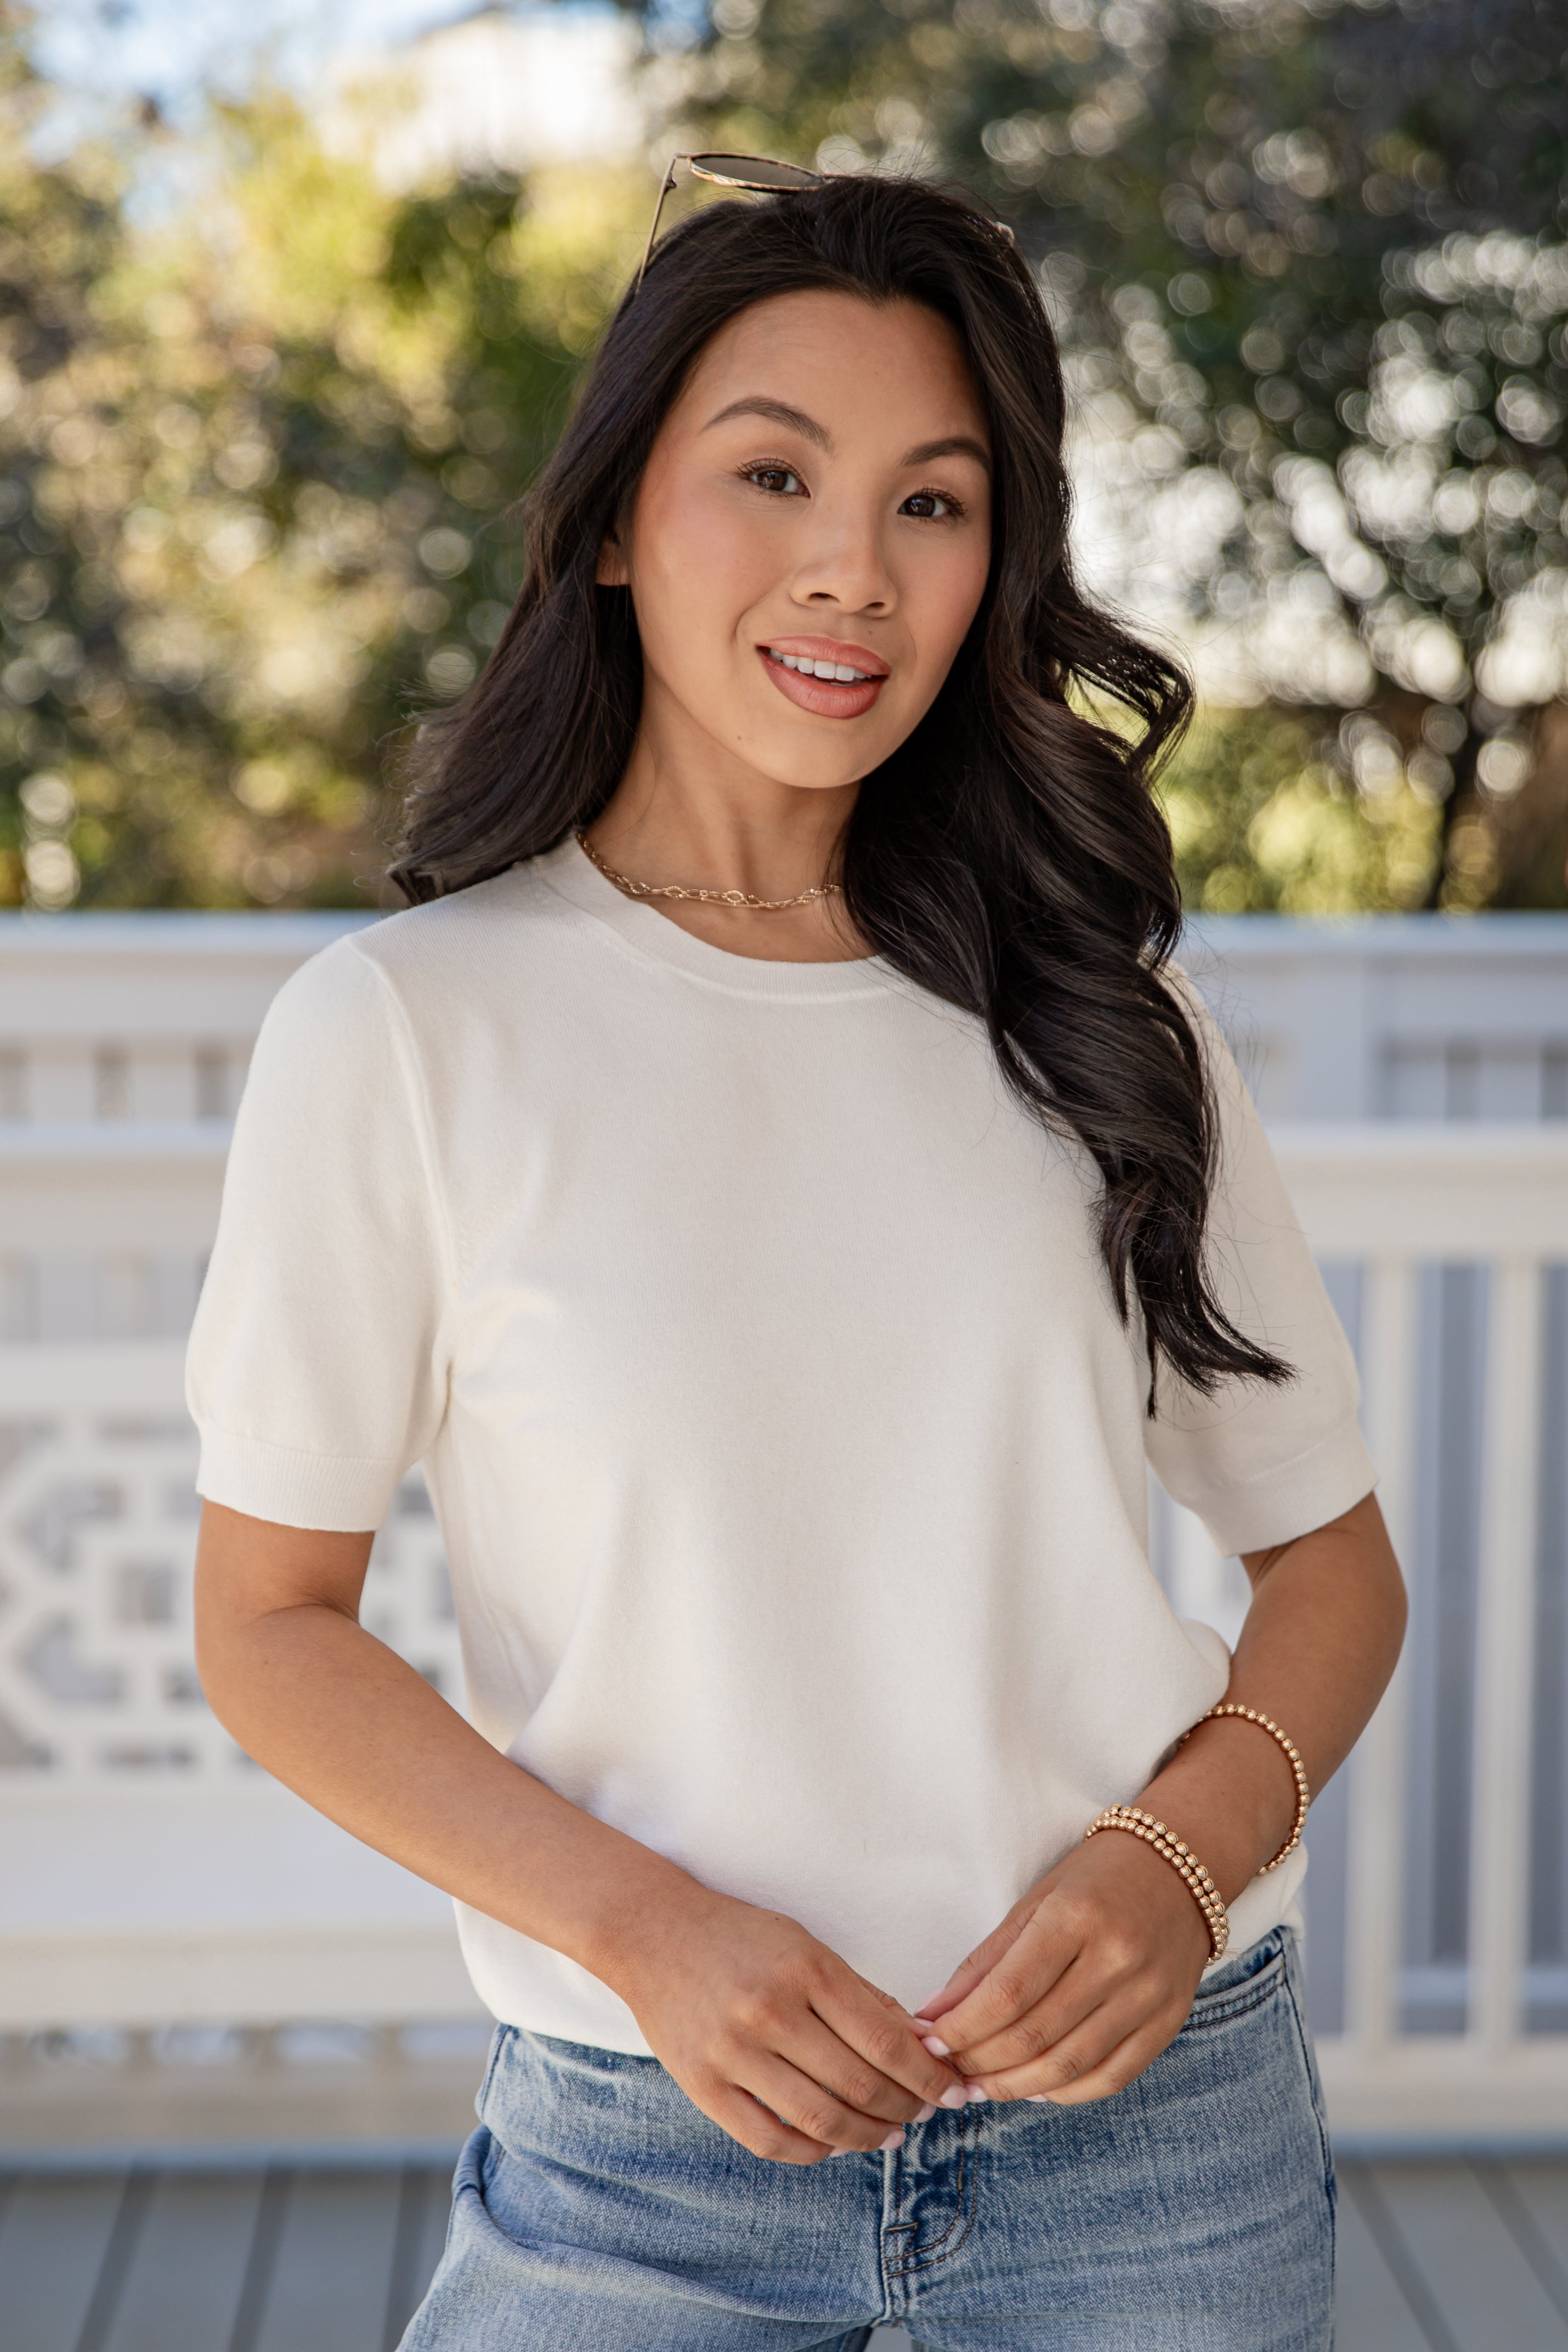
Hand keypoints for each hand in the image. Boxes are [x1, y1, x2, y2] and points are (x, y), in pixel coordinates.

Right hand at [605, 1881, 967, 2163]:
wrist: (652, 1933)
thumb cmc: (741, 1937)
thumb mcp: (806, 1947)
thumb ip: (862, 1996)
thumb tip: (921, 2045)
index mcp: (805, 1968)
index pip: (886, 2040)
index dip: (928, 2074)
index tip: (951, 2087)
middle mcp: (770, 2011)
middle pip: (860, 2084)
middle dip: (906, 2107)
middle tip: (925, 2112)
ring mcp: (732, 2052)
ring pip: (821, 2119)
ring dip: (868, 2135)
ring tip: (890, 2133)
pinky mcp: (702, 2086)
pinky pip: (770, 2140)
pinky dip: (813, 2151)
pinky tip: (834, 2142)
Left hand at [914, 1828, 1210, 2107]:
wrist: (1182, 1869)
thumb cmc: (1095, 1879)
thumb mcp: (1035, 1902)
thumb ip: (985, 1962)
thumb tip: (934, 2015)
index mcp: (1075, 1917)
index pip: (1008, 1994)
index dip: (963, 2029)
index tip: (931, 2044)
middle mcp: (1117, 1958)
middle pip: (1035, 2035)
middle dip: (980, 2063)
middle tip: (949, 2072)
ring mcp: (1148, 1994)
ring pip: (1069, 2066)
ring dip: (1015, 2087)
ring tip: (981, 2086)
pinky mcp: (1168, 2022)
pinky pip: (1110, 2078)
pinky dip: (1065, 2092)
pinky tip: (1034, 2087)